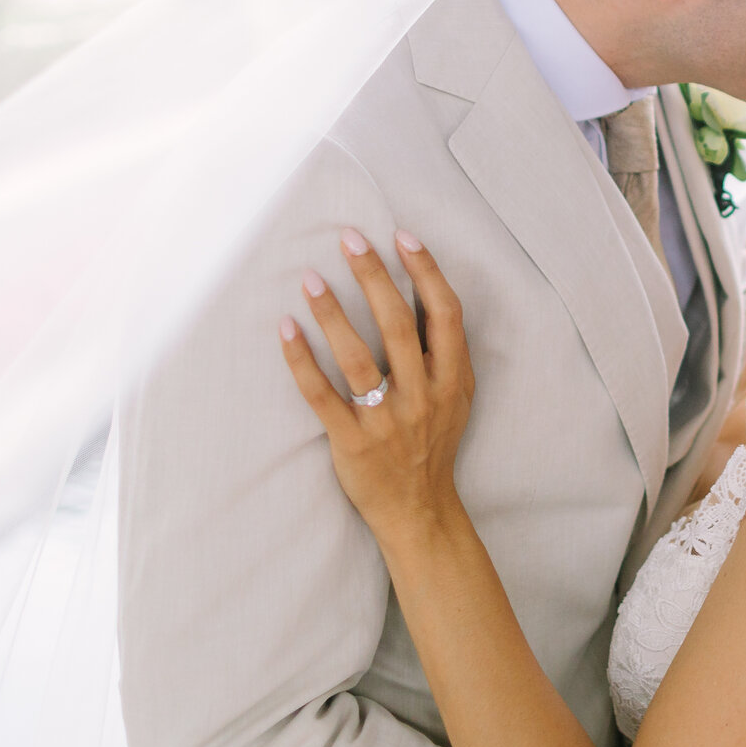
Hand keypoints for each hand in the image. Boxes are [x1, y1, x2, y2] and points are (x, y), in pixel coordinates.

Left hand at [279, 228, 472, 538]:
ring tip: (309, 278)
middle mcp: (422, 396)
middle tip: (349, 238)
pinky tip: (286, 329)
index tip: (401, 236)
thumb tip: (426, 291)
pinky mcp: (351, 441)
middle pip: (398, 325)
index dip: (426, 271)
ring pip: (357, 357)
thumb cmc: (434, 444)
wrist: (420, 510)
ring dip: (332, 312)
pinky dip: (301, 360)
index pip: (444, 314)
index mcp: (452, 380)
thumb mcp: (458, 398)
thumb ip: (448, 352)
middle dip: (374, 275)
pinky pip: (321, 395)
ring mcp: (385, 420)